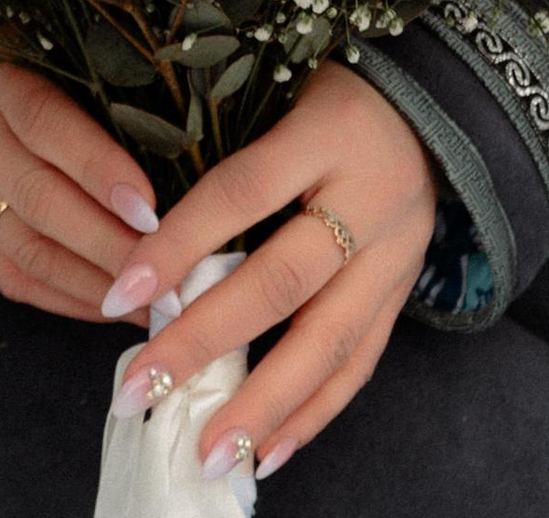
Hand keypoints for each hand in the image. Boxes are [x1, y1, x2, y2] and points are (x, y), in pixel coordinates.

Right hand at [0, 19, 160, 319]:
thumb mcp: (30, 34)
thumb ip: (81, 79)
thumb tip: (166, 137)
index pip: (44, 123)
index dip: (98, 167)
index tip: (152, 207)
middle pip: (39, 200)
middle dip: (108, 246)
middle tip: (170, 275)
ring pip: (25, 249)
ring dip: (91, 284)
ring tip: (151, 305)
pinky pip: (5, 273)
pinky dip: (58, 296)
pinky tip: (102, 309)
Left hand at [102, 61, 434, 479]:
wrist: (431, 105)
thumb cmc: (330, 95)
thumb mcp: (281, 95)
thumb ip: (228, 159)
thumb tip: (145, 244)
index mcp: (326, 133)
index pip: (240, 192)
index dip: (178, 243)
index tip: (117, 292)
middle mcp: (368, 198)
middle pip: (281, 281)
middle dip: (205, 344)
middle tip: (141, 390)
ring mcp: (394, 254)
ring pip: (327, 340)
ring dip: (262, 404)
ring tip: (209, 451)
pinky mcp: (403, 293)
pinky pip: (360, 365)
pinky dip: (312, 414)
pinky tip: (266, 452)